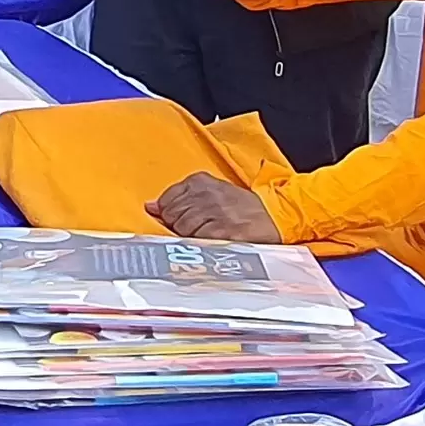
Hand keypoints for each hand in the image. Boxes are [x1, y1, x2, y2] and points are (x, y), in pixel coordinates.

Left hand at [146, 172, 283, 242]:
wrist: (274, 215)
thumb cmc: (240, 207)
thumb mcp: (210, 193)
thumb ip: (179, 199)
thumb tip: (150, 207)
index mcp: (200, 181)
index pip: (166, 199)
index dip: (170, 214)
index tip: (181, 220)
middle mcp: (205, 194)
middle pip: (172, 215)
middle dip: (178, 227)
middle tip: (197, 229)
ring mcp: (215, 212)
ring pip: (182, 229)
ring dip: (190, 237)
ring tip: (207, 235)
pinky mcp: (223, 231)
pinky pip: (198, 240)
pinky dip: (201, 244)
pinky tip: (212, 242)